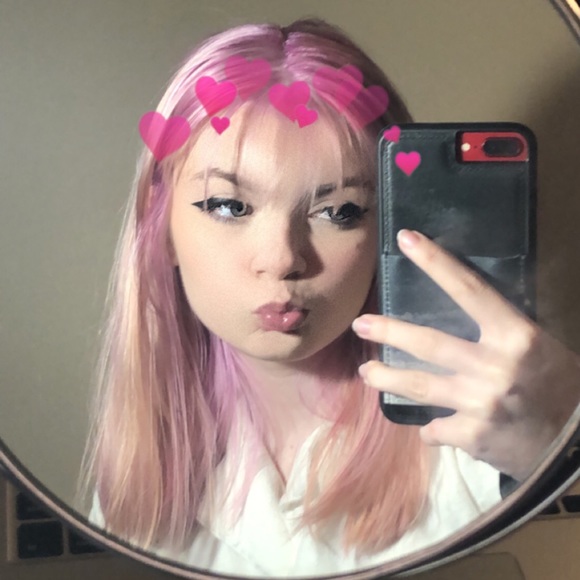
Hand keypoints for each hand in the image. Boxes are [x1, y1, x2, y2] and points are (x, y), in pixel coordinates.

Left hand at [353, 229, 579, 480]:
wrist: (578, 445)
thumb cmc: (560, 385)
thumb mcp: (537, 346)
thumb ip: (498, 330)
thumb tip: (458, 309)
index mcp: (516, 335)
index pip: (469, 289)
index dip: (436, 263)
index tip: (406, 239)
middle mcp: (494, 366)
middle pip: (428, 343)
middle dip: (389, 332)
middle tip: (360, 325)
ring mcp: (480, 403)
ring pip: (419, 386)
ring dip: (387, 379)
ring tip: (366, 373)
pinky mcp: (473, 436)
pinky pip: (436, 428)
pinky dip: (431, 428)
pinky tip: (431, 428)